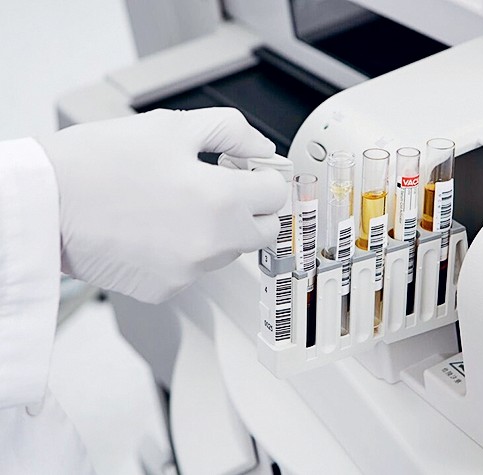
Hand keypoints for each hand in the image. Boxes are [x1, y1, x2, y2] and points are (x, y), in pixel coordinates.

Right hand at [38, 108, 285, 302]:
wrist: (46, 204)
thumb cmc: (99, 162)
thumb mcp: (172, 126)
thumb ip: (231, 131)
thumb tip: (260, 147)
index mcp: (221, 199)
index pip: (277, 194)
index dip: (264, 177)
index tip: (250, 172)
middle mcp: (212, 242)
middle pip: (264, 230)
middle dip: (251, 208)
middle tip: (219, 188)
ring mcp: (189, 271)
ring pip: (229, 251)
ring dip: (218, 230)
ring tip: (176, 205)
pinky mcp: (165, 289)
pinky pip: (193, 269)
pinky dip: (185, 251)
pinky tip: (155, 229)